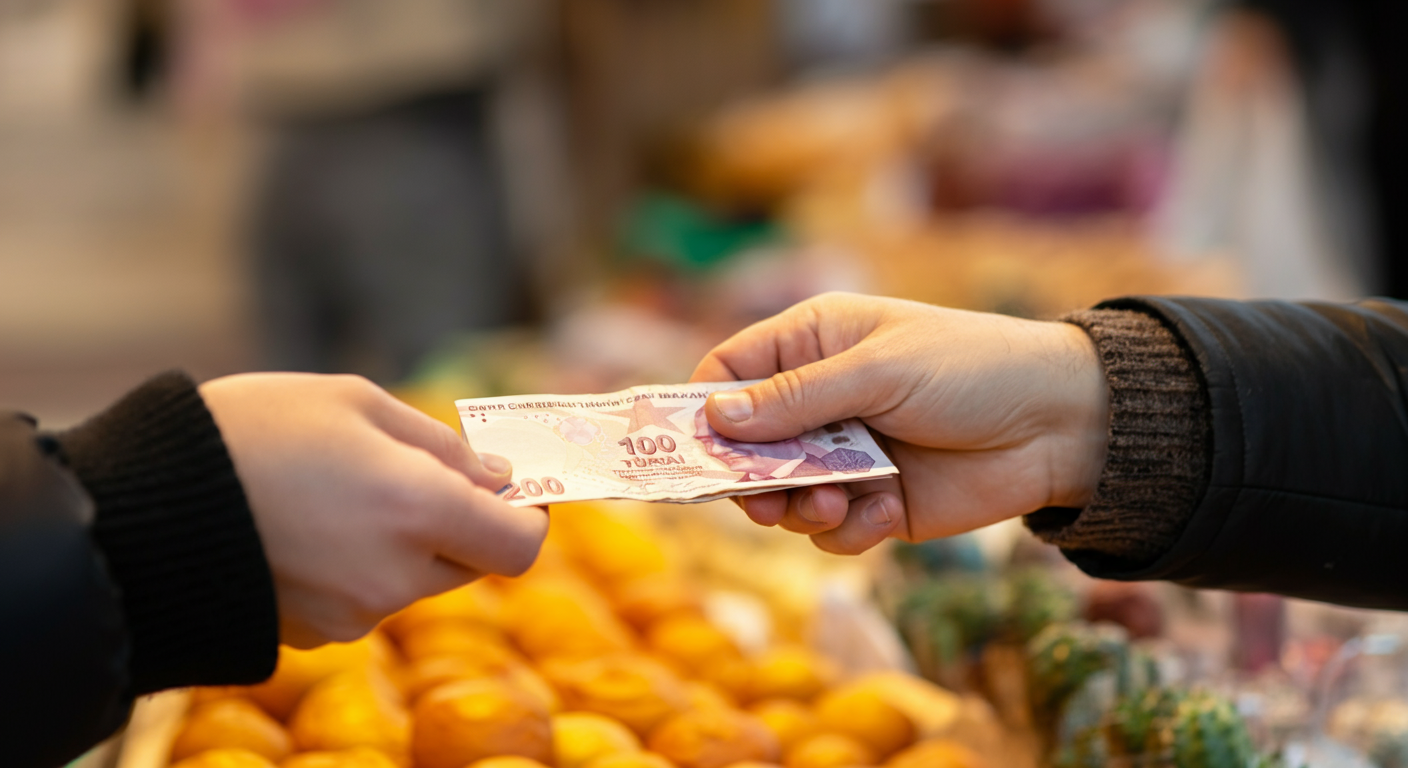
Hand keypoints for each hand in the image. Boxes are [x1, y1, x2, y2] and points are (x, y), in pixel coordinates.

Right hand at [199, 373, 547, 646]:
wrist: (138, 507)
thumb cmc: (251, 432)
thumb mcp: (355, 403)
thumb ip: (442, 445)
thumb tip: (502, 478)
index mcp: (417, 510)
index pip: (521, 543)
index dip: (527, 514)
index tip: (511, 485)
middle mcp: (396, 575)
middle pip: (473, 562)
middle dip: (461, 520)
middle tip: (412, 471)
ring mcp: (355, 614)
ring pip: (418, 580)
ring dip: (407, 542)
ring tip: (340, 490)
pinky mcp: (316, 634)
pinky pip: (368, 600)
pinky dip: (360, 567)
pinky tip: (309, 526)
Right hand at [690, 293, 1108, 554]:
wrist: (1061, 425)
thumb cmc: (971, 369)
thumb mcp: (879, 370)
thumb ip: (796, 398)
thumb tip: (715, 418)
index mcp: (812, 344)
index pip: (727, 374)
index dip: (700, 411)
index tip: (686, 450)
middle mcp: (818, 400)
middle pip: (743, 448)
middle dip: (750, 476)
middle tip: (764, 499)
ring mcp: (845, 455)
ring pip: (782, 497)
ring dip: (800, 508)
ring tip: (837, 502)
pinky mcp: (874, 503)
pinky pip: (829, 531)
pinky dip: (847, 530)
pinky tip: (884, 513)